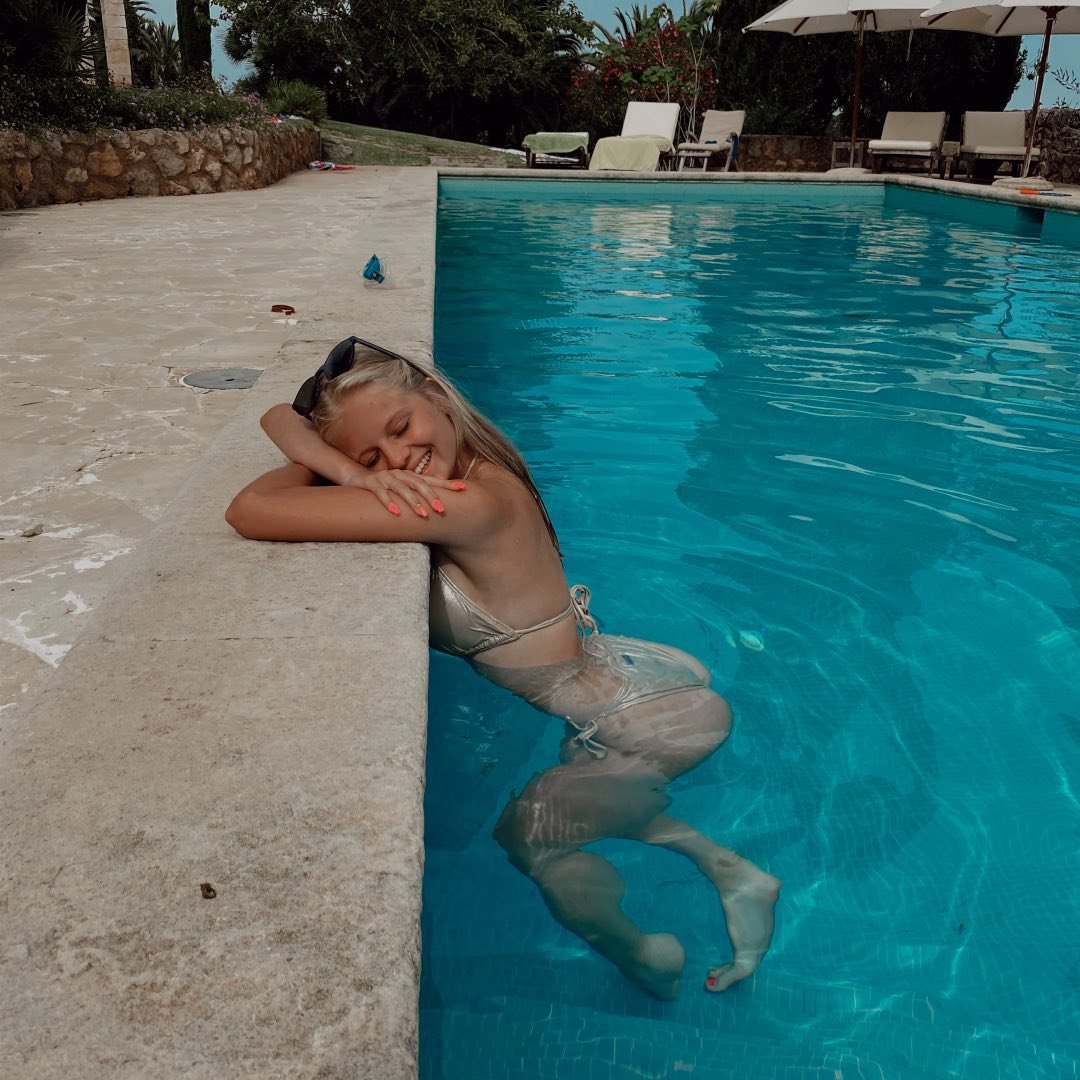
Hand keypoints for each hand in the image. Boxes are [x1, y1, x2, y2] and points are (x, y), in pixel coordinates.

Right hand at [343, 468, 464, 517]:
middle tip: (441, 510)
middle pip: (418, 484)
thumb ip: (415, 494)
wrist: (355, 476)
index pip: (431, 480)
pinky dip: (389, 503)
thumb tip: (436, 506)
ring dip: (413, 502)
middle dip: (431, 496)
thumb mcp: (400, 489)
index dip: (447, 484)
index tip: (463, 488)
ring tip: (423, 514)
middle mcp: (400, 475)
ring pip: (402, 490)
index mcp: (409, 476)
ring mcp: (386, 478)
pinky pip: (381, 493)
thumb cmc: (383, 486)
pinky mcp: (371, 484)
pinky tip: (397, 513)